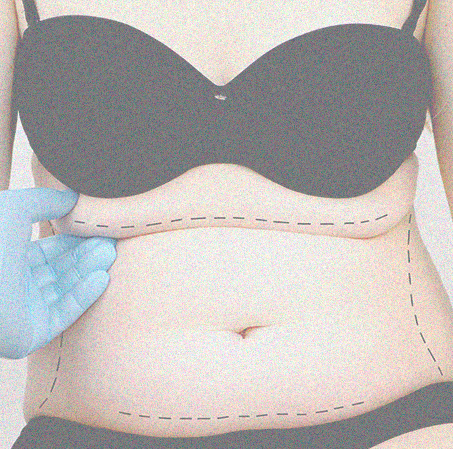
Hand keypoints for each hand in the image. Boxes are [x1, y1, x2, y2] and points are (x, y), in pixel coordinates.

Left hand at [0, 188, 116, 358]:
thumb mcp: (15, 209)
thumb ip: (44, 200)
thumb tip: (72, 198)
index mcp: (12, 257)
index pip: (53, 249)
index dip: (77, 238)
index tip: (99, 228)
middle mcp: (20, 283)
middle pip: (64, 268)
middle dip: (88, 253)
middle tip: (110, 241)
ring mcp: (26, 309)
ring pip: (67, 288)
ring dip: (90, 270)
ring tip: (109, 254)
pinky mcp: (33, 333)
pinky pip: (65, 312)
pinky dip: (85, 295)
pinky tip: (102, 277)